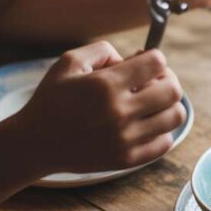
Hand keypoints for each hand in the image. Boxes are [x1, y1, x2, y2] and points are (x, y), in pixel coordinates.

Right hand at [14, 41, 185, 173]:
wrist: (35, 142)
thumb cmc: (52, 99)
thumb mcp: (68, 62)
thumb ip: (103, 50)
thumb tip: (133, 59)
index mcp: (105, 85)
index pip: (156, 62)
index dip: (154, 58)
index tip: (145, 63)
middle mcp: (119, 112)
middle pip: (173, 89)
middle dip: (167, 79)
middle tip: (153, 82)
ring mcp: (125, 139)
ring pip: (175, 116)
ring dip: (168, 105)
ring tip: (152, 104)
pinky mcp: (127, 160)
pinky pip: (165, 143)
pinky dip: (162, 131)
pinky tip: (146, 125)